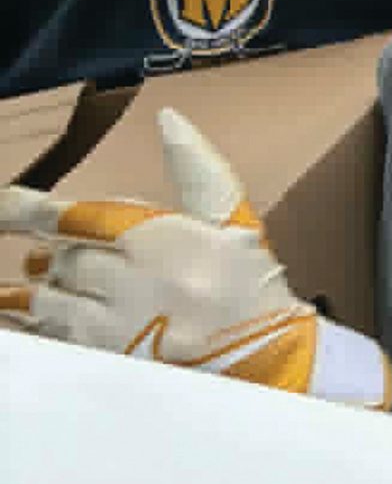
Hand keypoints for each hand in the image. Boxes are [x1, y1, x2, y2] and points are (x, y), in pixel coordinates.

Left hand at [0, 109, 389, 407]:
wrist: (273, 362)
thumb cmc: (254, 287)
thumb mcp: (233, 220)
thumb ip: (197, 168)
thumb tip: (170, 118)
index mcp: (159, 239)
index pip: (75, 217)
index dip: (27, 209)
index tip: (1, 205)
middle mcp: (132, 282)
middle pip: (63, 260)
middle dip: (51, 256)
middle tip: (41, 256)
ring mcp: (116, 328)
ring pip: (48, 302)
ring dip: (30, 294)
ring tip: (20, 290)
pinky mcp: (111, 365)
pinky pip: (55, 341)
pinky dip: (37, 328)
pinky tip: (29, 321)